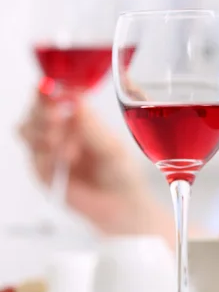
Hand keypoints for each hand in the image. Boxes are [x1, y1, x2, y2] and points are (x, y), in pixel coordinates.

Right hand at [18, 91, 173, 238]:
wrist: (118, 203)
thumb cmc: (119, 170)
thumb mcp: (111, 146)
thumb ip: (92, 126)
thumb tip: (76, 100)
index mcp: (77, 114)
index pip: (56, 92)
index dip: (50, 88)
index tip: (52, 88)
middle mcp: (58, 127)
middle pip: (34, 107)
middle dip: (40, 108)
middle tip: (56, 116)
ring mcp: (47, 148)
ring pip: (26, 127)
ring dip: (40, 131)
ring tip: (60, 141)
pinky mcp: (42, 170)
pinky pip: (35, 157)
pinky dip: (46, 156)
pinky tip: (64, 159)